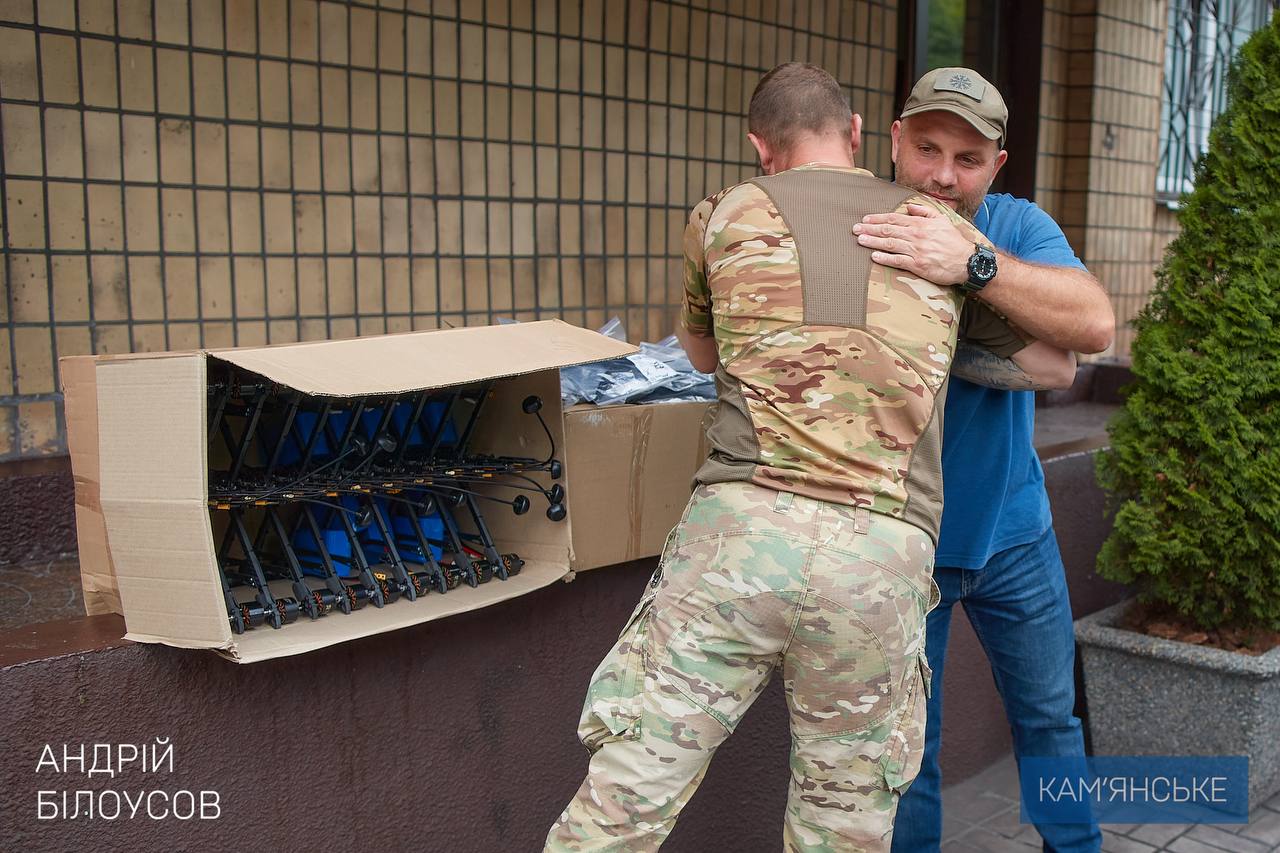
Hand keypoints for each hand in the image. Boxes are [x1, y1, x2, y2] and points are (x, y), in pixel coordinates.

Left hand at [852, 203, 974, 284]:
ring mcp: (917, 250)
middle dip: (870, 229)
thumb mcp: (942, 220)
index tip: (865, 219)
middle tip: (855, 229)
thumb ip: (925, 212)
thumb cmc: (954, 242)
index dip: (878, 219)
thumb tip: (909, 207)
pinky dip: (885, 258)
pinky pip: (898, 261)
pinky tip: (873, 256)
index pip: (895, 219)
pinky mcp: (918, 265)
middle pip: (888, 230)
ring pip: (890, 244)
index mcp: (921, 224)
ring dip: (873, 241)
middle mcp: (917, 235)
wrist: (967, 261)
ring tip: (860, 240)